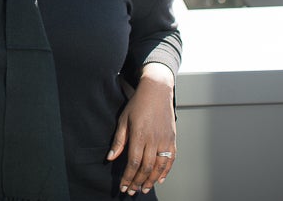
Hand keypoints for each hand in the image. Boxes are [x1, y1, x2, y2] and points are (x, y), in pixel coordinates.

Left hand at [107, 63, 176, 195]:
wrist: (157, 91)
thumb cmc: (138, 104)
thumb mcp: (123, 120)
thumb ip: (118, 141)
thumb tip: (110, 157)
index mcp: (140, 135)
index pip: (133, 162)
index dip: (128, 177)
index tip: (123, 186)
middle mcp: (154, 140)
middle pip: (146, 168)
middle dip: (138, 182)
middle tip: (132, 191)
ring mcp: (165, 140)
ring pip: (159, 167)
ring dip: (151, 180)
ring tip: (144, 188)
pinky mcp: (172, 139)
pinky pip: (171, 160)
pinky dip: (165, 171)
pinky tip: (160, 179)